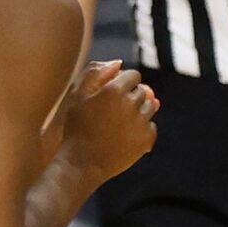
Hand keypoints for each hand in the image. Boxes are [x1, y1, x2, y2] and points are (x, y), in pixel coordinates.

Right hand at [59, 59, 159, 182]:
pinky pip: (151, 127)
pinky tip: (127, 136)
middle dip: (131, 97)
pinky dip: (143, 129)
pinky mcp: (147, 139)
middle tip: (115, 112)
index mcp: (114, 89)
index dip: (125, 83)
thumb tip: (118, 63)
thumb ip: (94, 74)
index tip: (115, 93)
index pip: (133, 76)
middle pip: (142, 91)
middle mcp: (131, 103)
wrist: (81, 163)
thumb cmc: (75, 128)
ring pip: (150, 107)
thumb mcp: (77, 96)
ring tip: (121, 123)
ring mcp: (141, 122)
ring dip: (139, 111)